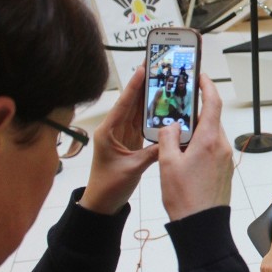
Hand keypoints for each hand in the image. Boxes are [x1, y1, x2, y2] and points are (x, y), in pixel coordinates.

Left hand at [79, 66, 158, 214]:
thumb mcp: (132, 168)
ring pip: (137, 113)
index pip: (123, 105)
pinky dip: (151, 116)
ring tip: (162, 83)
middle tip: (156, 71)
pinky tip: (161, 106)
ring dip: (148, 99)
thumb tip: (169, 139)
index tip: (142, 69)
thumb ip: (151, 153)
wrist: (103, 203)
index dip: (133, 87)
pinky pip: (141, 124)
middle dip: (143, 87)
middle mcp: (113, 130)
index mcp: (108, 132)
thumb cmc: (109, 186)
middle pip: (131, 104)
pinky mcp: (129, 142)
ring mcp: (122, 136)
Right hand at [159, 74, 232, 220]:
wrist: (202, 225)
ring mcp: (226, 159)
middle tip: (179, 108)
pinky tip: (186, 155)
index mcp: (208, 140)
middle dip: (196, 112)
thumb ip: (168, 137)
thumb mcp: (167, 163)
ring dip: (197, 131)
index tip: (201, 76)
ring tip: (177, 136)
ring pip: (211, 135)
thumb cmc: (184, 198)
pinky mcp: (225, 170)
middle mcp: (222, 146)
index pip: (213, 103)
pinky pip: (214, 149)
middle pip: (211, 119)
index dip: (207, 86)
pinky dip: (201, 145)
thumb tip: (171, 125)